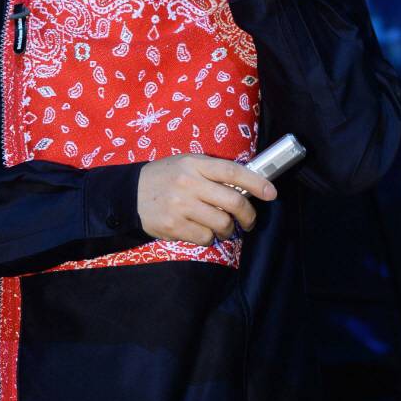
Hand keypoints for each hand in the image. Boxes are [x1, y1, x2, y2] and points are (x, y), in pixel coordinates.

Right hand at [136, 153, 277, 244]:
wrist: (129, 194)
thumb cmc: (165, 177)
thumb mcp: (186, 164)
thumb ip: (212, 172)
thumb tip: (245, 187)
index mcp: (195, 163)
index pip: (233, 171)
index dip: (256, 182)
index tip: (271, 193)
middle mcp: (189, 183)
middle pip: (233, 202)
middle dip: (248, 216)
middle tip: (249, 222)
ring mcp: (181, 205)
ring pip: (222, 223)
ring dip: (228, 230)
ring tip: (223, 228)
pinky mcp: (174, 226)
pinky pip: (205, 237)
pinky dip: (209, 237)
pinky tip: (201, 230)